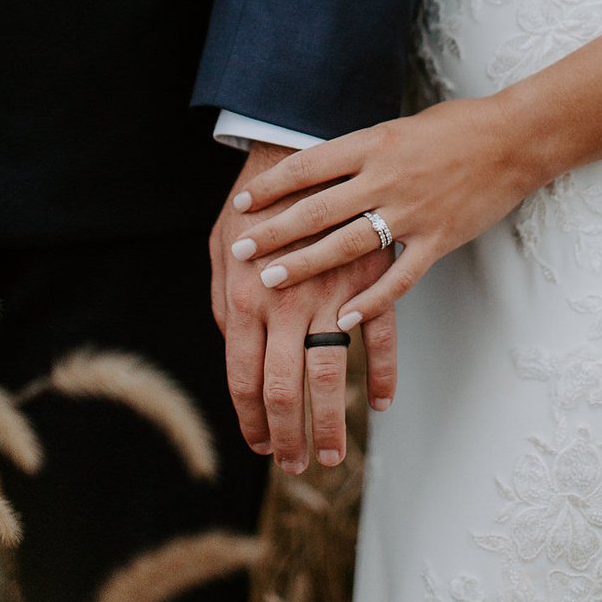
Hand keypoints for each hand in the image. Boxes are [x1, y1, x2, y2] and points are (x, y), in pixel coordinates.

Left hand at [210, 141, 396, 472]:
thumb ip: (224, 297)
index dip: (249, 419)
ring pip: (331, 371)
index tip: (257, 446)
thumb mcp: (220, 241)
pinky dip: (381, 372)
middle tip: (293, 466)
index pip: (243, 377)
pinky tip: (378, 402)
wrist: (301, 135)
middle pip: (285, 386)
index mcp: (246, 294)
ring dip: (331, 421)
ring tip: (331, 455)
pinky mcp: (370, 271)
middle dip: (287, 436)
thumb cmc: (253, 191)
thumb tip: (228, 340)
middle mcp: (289, 299)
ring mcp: (332, 288)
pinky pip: (380, 332)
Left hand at [226, 97, 541, 328]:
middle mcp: (387, 177)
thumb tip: (322, 170)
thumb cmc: (458, 126)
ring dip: (306, 264)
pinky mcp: (438, 240)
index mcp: (374, 143)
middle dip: (273, 231)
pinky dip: (370, 301)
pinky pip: (398, 278)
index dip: (271, 186)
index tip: (242, 202)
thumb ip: (364, 152)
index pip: (308, 166)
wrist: (514, 139)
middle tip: (240, 250)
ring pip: (347, 245)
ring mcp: (413, 212)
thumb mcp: (400, 127)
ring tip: (271, 280)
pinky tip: (344, 320)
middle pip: (317, 209)